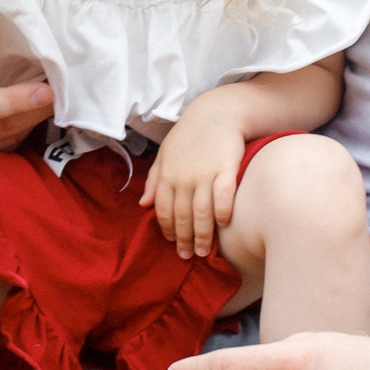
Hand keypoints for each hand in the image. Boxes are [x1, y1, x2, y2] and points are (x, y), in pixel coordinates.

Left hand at [139, 107, 243, 259]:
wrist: (217, 113)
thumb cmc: (189, 135)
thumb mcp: (165, 154)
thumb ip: (154, 180)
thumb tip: (143, 204)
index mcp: (167, 175)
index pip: (163, 210)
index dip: (167, 229)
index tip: (173, 243)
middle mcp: (183, 178)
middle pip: (182, 216)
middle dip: (184, 239)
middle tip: (188, 256)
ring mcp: (205, 174)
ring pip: (201, 212)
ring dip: (202, 235)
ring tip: (204, 252)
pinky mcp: (226, 169)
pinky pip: (224, 196)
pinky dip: (223, 212)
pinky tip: (224, 225)